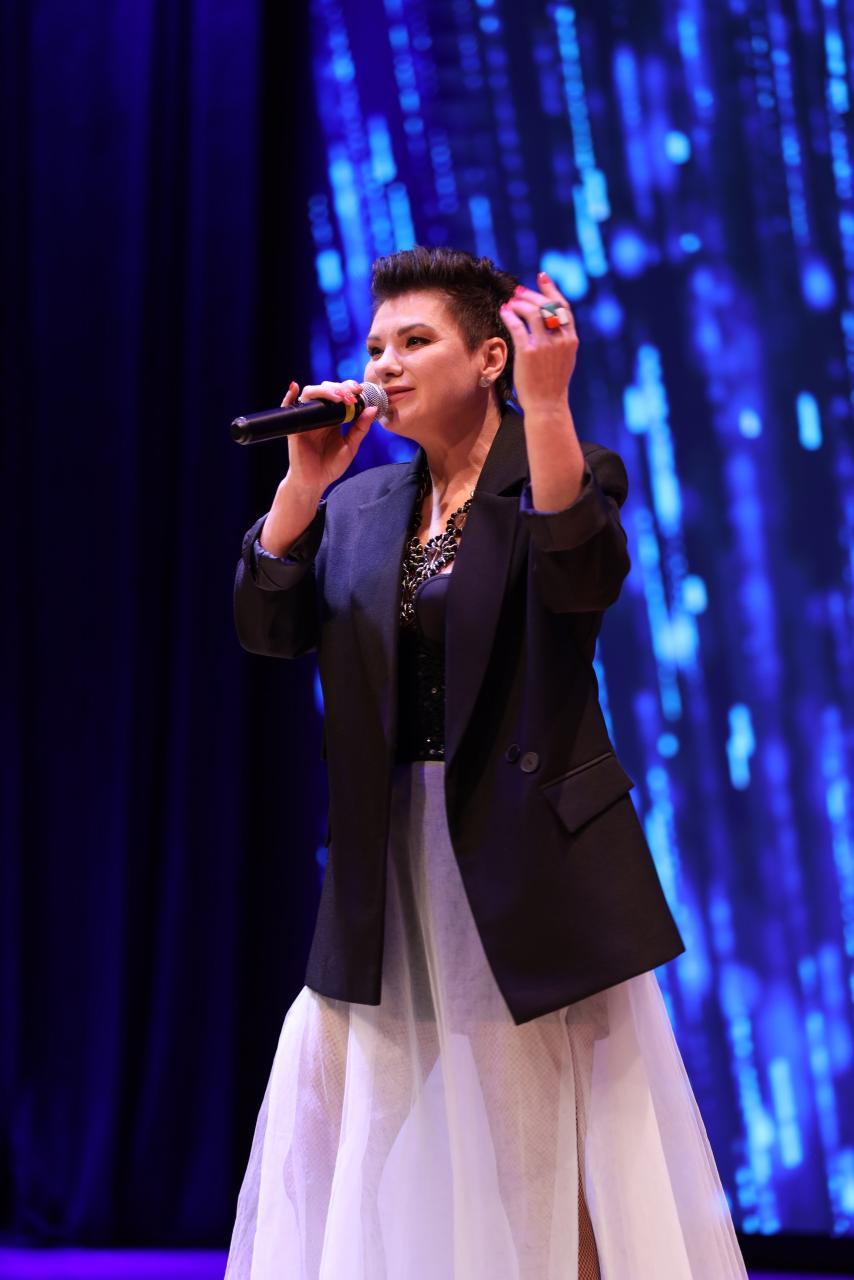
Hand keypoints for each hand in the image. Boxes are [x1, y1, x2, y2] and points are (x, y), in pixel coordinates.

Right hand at [280, 378, 377, 499]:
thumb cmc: (331, 466)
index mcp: (333, 417)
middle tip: (351, 395)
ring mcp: (306, 419)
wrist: (314, 482)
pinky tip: (295, 387)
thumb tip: (372, 408)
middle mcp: (319, 414)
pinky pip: (288, 407)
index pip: (339, 394)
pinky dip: (289, 395)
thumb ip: (361, 428)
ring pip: (310, 394)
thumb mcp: (351, 446)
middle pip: (326, 389)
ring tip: (338, 397)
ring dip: (324, 391)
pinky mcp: (295, 427)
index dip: (348, 388)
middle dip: (339, 388)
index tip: (359, 390)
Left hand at [499, 272, 578, 415]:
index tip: (542, 277)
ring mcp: (544, 345)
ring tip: (510, 303)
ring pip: (531, 312)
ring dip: (519, 304)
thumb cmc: (552, 384)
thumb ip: (561, 339)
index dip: (551, 289)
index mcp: (571, 339)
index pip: (563, 306)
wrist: (547, 405)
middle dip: (531, 295)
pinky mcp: (529, 352)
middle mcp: (560, 340)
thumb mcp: (564, 359)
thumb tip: (551, 321)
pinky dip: (510, 316)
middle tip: (518, 292)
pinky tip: (504, 312)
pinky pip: (517, 326)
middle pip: (546, 306)